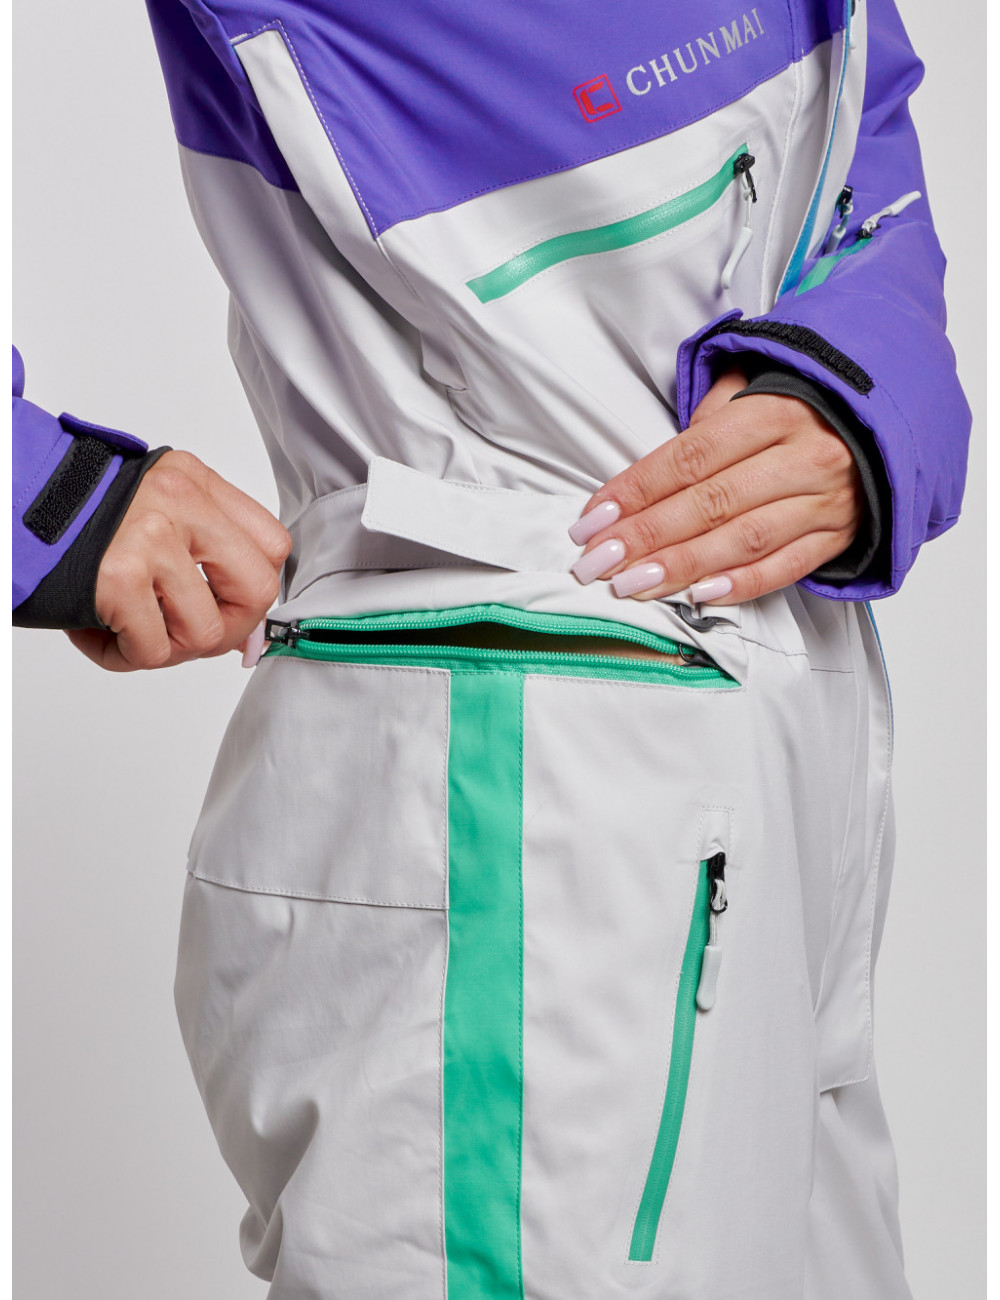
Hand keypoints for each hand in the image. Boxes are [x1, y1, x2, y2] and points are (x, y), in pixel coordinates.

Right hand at [67, 451, 291, 670]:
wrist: (1, 508)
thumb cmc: (70, 524)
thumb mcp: (150, 515)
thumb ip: (202, 559)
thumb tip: (247, 637)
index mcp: (192, 481)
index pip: (271, 545)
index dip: (253, 591)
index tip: (228, 610)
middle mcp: (177, 500)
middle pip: (256, 589)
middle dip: (226, 629)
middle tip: (184, 633)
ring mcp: (148, 536)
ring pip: (205, 631)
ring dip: (165, 647)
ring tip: (127, 626)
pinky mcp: (116, 576)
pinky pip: (151, 650)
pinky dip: (122, 656)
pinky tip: (96, 630)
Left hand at [567, 368, 863, 603]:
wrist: (884, 423)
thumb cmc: (801, 406)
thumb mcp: (754, 386)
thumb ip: (705, 419)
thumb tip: (651, 473)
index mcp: (775, 411)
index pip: (689, 457)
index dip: (636, 490)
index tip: (593, 519)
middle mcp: (803, 457)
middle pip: (709, 503)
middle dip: (645, 536)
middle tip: (597, 561)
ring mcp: (825, 501)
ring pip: (743, 540)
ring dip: (681, 566)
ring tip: (632, 584)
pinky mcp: (837, 537)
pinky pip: (786, 567)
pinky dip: (741, 585)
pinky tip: (698, 596)